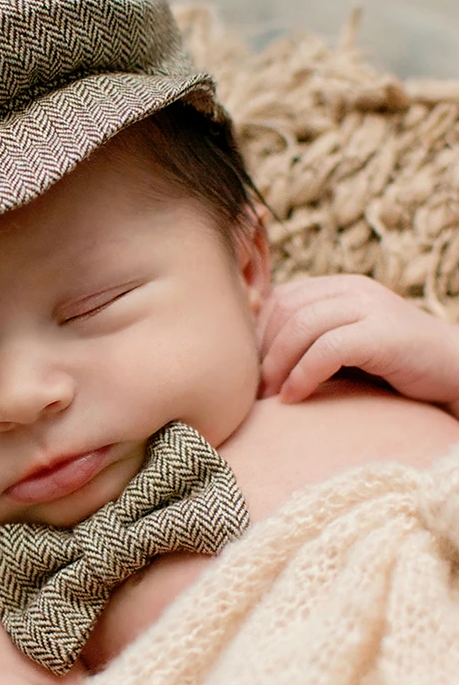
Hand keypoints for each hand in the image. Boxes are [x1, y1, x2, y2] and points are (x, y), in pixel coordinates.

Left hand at [257, 275, 458, 405]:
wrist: (456, 372)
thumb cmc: (390, 367)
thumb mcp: (341, 347)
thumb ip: (305, 341)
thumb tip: (249, 360)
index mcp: (338, 287)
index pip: (278, 299)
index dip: (255, 334)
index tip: (247, 370)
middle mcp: (353, 289)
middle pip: (284, 310)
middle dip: (261, 351)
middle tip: (252, 389)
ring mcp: (371, 306)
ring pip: (301, 325)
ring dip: (276, 365)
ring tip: (268, 397)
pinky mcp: (385, 333)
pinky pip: (328, 349)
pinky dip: (302, 375)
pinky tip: (293, 398)